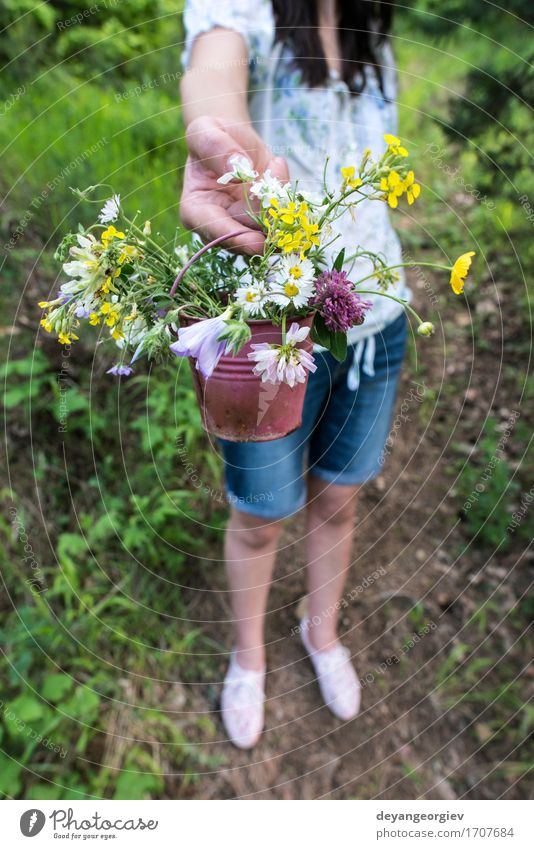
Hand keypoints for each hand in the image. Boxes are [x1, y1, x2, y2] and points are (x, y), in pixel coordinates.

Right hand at [180, 115, 288, 253]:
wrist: (232, 140)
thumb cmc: (212, 136)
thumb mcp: (205, 130)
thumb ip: (215, 147)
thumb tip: (238, 169)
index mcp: (196, 211)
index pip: (212, 230)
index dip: (235, 237)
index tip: (256, 241)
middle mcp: (220, 226)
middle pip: (245, 237)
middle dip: (264, 225)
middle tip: (279, 201)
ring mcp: (245, 226)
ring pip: (267, 232)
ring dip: (279, 206)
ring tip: (275, 165)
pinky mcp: (265, 220)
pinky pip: (282, 219)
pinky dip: (287, 197)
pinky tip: (277, 165)